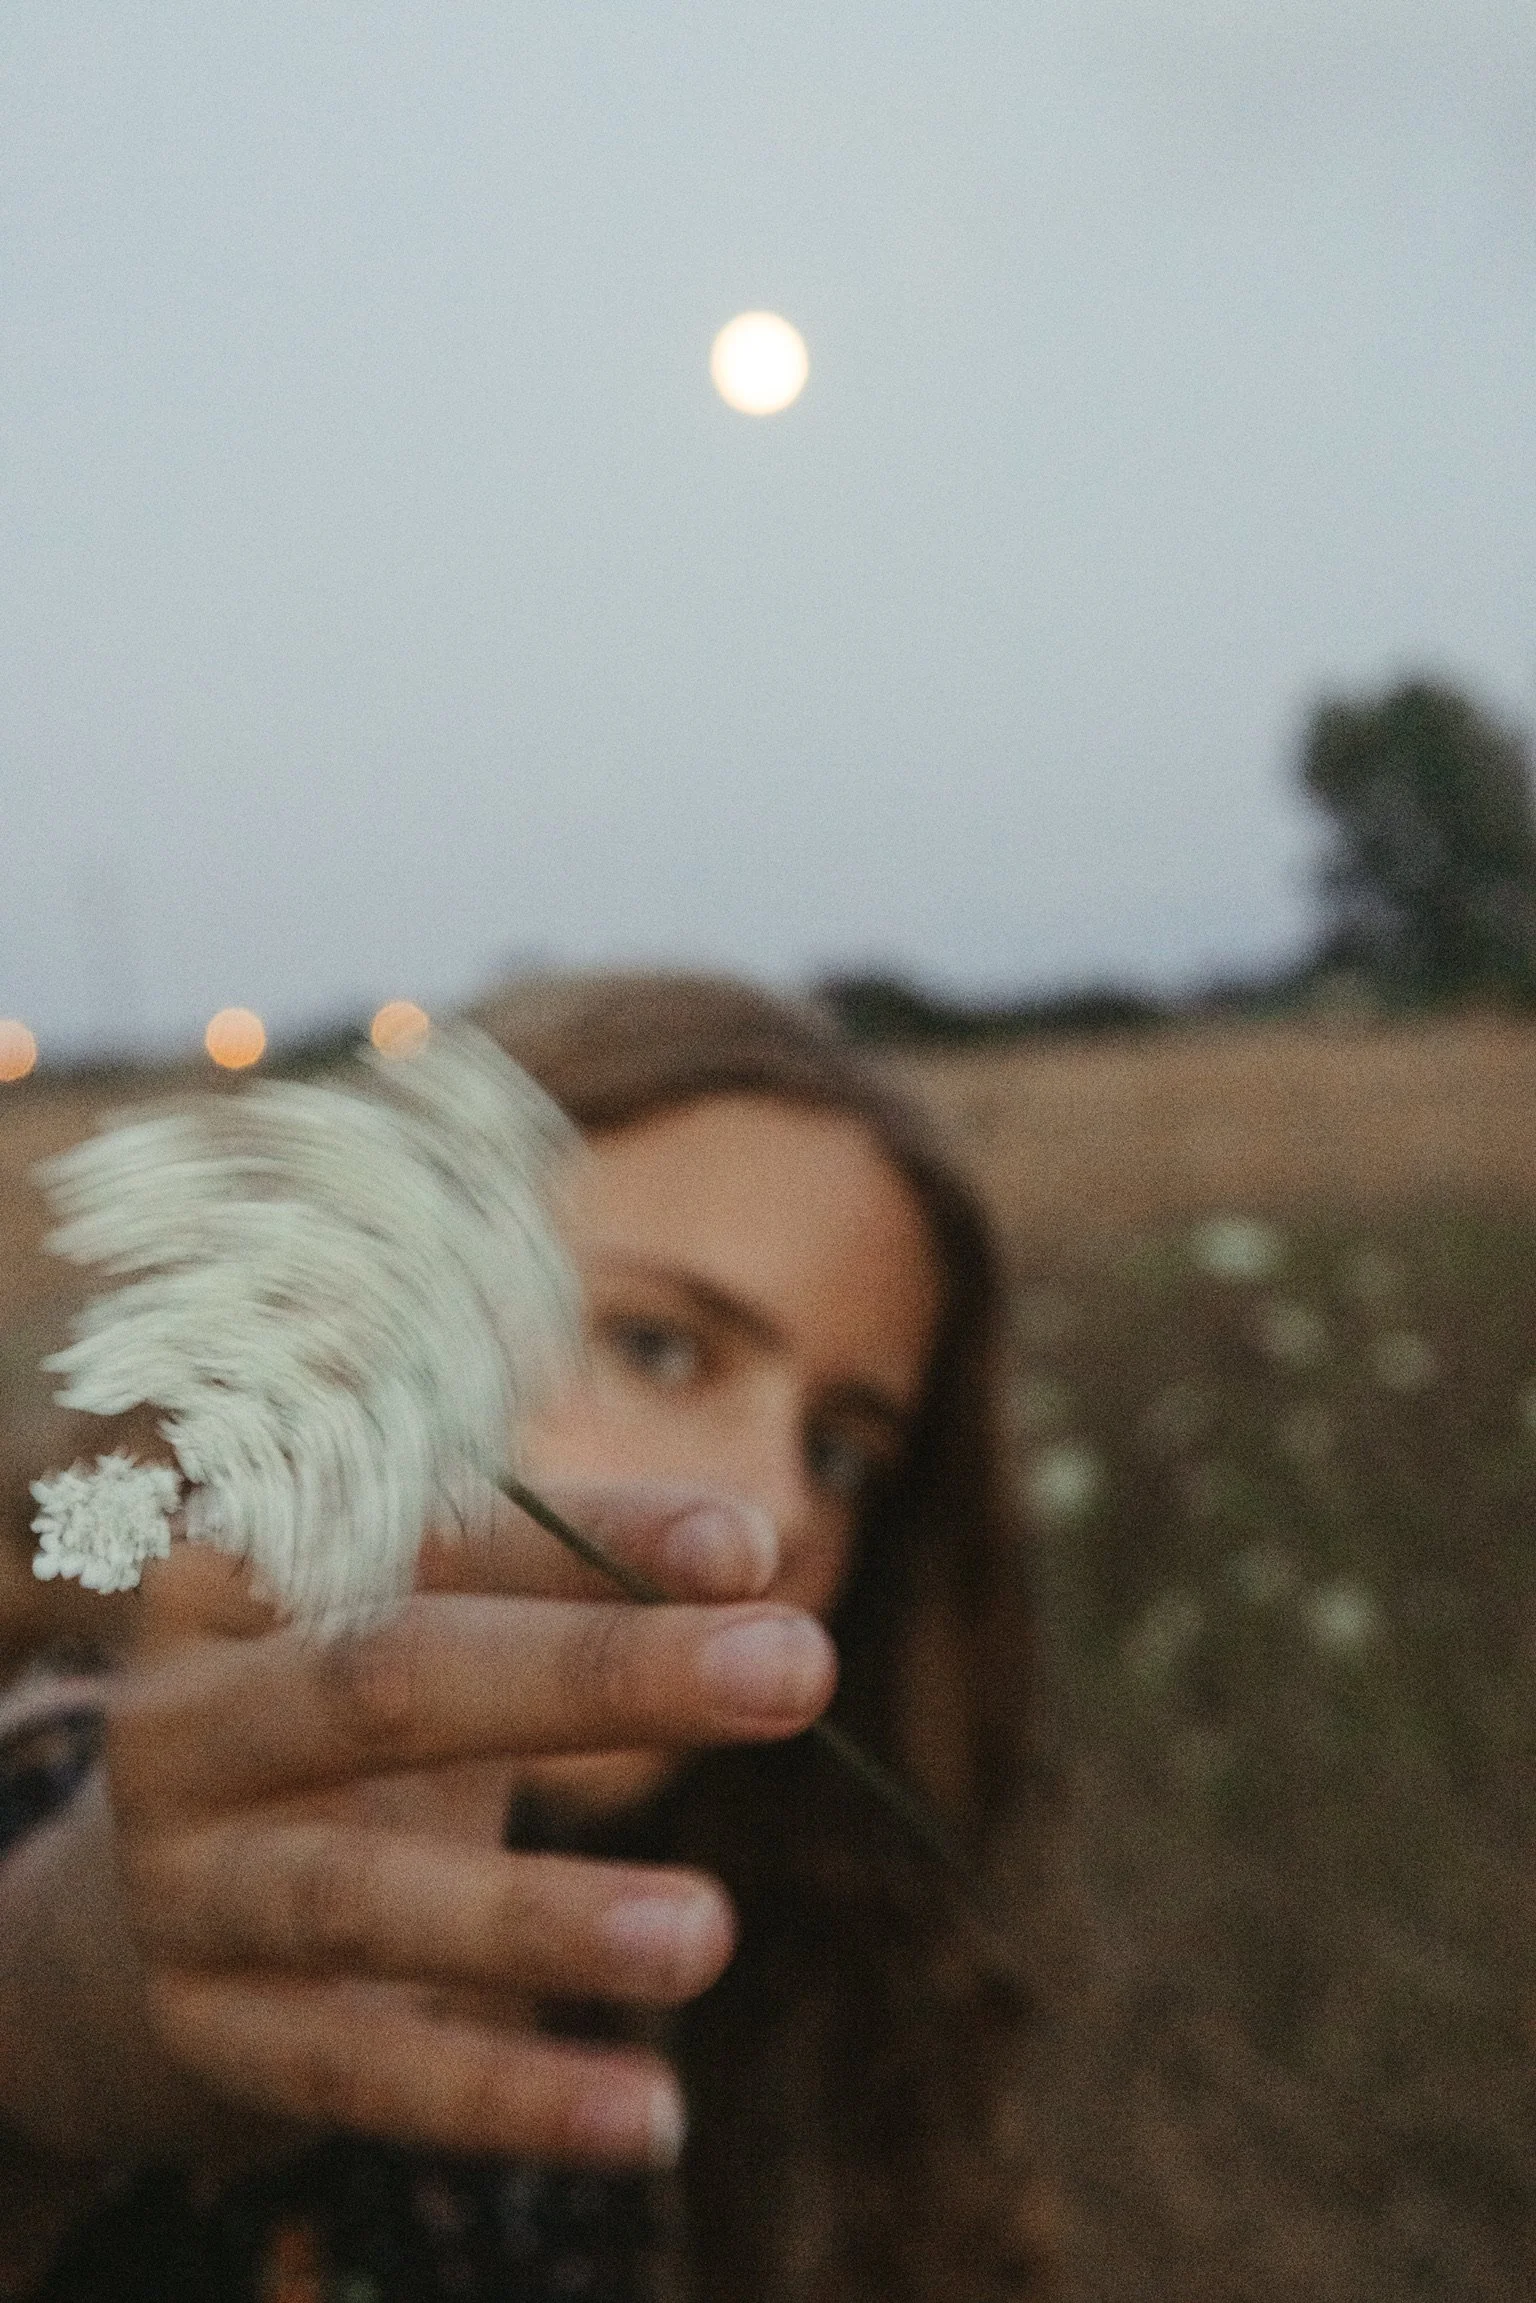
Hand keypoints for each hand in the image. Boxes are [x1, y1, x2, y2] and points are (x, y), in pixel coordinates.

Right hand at [5, 1489, 834, 2176]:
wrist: (157, 1895)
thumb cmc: (348, 1714)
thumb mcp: (424, 1624)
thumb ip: (566, 1580)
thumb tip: (747, 1563)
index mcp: (239, 1576)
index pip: (428, 1529)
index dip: (588, 1535)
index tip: (750, 1549)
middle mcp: (187, 1719)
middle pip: (391, 1681)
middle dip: (599, 1676)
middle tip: (795, 1669)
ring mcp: (186, 1884)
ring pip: (364, 1897)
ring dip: (541, 1919)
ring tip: (707, 1933)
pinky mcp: (210, 2032)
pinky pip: (366, 2074)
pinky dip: (511, 2100)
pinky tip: (650, 2113)